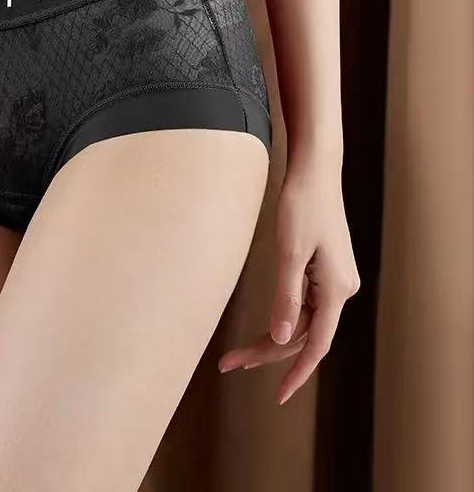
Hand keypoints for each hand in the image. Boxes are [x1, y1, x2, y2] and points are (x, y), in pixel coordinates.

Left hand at [218, 165, 359, 403]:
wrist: (315, 172)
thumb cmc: (302, 206)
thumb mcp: (289, 252)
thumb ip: (286, 297)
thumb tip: (280, 339)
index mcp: (336, 289)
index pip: (316, 345)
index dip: (296, 373)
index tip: (278, 399)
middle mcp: (340, 289)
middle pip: (304, 334)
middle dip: (268, 353)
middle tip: (230, 364)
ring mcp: (333, 280)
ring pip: (302, 320)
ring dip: (272, 337)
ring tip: (237, 354)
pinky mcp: (324, 269)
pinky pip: (304, 303)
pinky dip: (282, 316)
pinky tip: (263, 326)